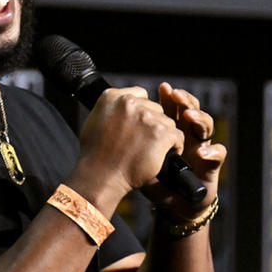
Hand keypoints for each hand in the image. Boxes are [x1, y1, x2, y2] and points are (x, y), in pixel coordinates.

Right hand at [71, 86, 184, 212]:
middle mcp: (130, 103)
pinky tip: (161, 156)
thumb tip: (121, 105)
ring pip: (168, 123)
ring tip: (149, 152)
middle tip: (141, 143)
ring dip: (163, 137)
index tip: (137, 127)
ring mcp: (146, 117)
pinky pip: (177, 136)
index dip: (142, 112)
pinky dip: (174, 147)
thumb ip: (110, 108)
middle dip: (152, 125)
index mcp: (113, 97)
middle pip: (156, 109)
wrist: (100, 176)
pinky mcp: (160, 133)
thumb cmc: (95, 155)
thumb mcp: (93, 121)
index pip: (141, 95)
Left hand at [142, 82, 226, 218]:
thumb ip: (130, 140)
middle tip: (176, 95)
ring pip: (207, 126)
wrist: (174, 205)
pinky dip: (212, 152)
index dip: (170, 96)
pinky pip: (218, 154)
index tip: (163, 88)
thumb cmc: (152, 179)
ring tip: (188, 117)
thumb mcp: (137, 158)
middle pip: (192, 110)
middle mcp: (189, 135)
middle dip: (185, 101)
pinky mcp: (212, 166)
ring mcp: (202, 148)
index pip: (174, 106)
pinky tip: (201, 153)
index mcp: (171, 130)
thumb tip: (113, 118)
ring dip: (199, 118)